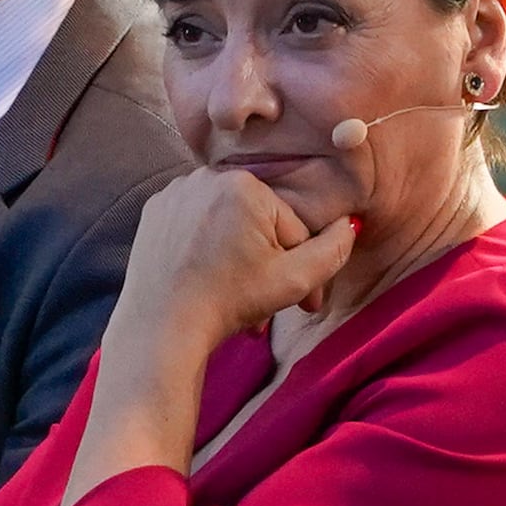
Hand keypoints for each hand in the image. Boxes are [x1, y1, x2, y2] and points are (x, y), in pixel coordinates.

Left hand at [122, 165, 362, 354]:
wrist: (161, 328)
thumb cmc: (228, 303)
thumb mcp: (294, 281)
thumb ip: (332, 251)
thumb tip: (351, 224)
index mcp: (245, 185)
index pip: (291, 226)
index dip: (300, 268)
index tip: (303, 302)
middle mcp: (207, 177)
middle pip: (258, 222)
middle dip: (269, 261)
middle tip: (266, 301)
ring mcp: (175, 192)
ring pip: (226, 222)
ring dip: (238, 253)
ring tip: (234, 290)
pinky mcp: (154, 210)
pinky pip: (195, 223)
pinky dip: (205, 245)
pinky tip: (205, 275)